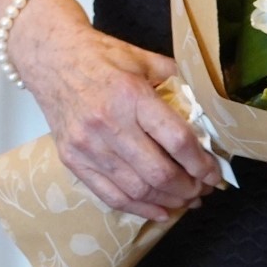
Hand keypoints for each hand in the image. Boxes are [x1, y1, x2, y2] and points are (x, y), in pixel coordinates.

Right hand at [11, 0, 222, 220]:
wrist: (51, 58)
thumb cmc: (101, 56)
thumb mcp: (144, 59)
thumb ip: (176, 81)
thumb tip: (205, 107)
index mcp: (132, 95)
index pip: (176, 139)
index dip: (201, 163)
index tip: (215, 173)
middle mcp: (109, 124)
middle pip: (158, 172)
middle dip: (188, 187)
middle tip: (204, 190)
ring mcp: (88, 146)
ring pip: (136, 189)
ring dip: (167, 200)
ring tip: (186, 200)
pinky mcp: (73, 161)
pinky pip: (109, 195)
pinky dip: (138, 208)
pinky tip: (158, 210)